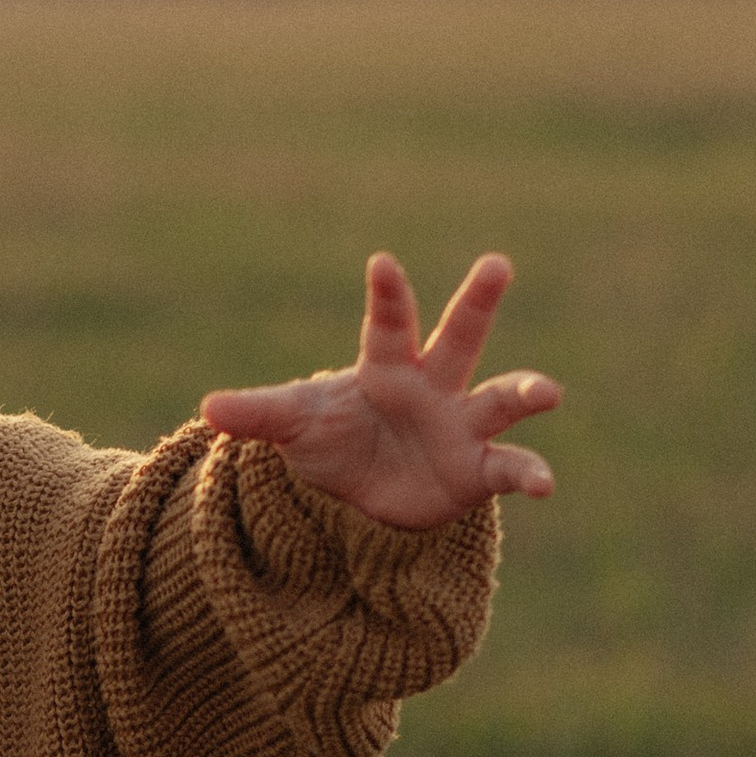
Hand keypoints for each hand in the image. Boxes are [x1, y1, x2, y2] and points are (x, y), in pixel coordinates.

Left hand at [200, 252, 559, 530]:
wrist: (361, 493)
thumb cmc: (332, 438)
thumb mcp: (293, 425)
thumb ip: (259, 413)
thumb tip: (208, 410)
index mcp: (387, 367)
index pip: (387, 325)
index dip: (387, 296)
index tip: (381, 263)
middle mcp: (434, 386)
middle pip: (458, 336)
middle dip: (476, 302)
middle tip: (495, 264)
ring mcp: (462, 425)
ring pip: (500, 398)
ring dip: (525, 391)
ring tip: (547, 392)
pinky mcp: (477, 470)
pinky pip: (509, 468)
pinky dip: (529, 473)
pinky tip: (545, 484)